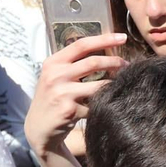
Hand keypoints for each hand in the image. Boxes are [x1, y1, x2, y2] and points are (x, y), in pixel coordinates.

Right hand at [23, 33, 127, 155]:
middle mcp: (55, 75)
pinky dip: (103, 105)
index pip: (82, 45)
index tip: (122, 37)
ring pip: (98, 85)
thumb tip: (104, 50)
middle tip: (127, 64)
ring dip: (114, 85)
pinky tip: (106, 106)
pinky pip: (95, 105)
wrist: (38, 129)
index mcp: (53, 63)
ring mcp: (62, 93)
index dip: (104, 39)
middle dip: (115, 62)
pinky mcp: (69, 110)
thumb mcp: (55, 77)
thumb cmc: (52, 99)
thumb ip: (72, 64)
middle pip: (93, 62)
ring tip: (121, 84)